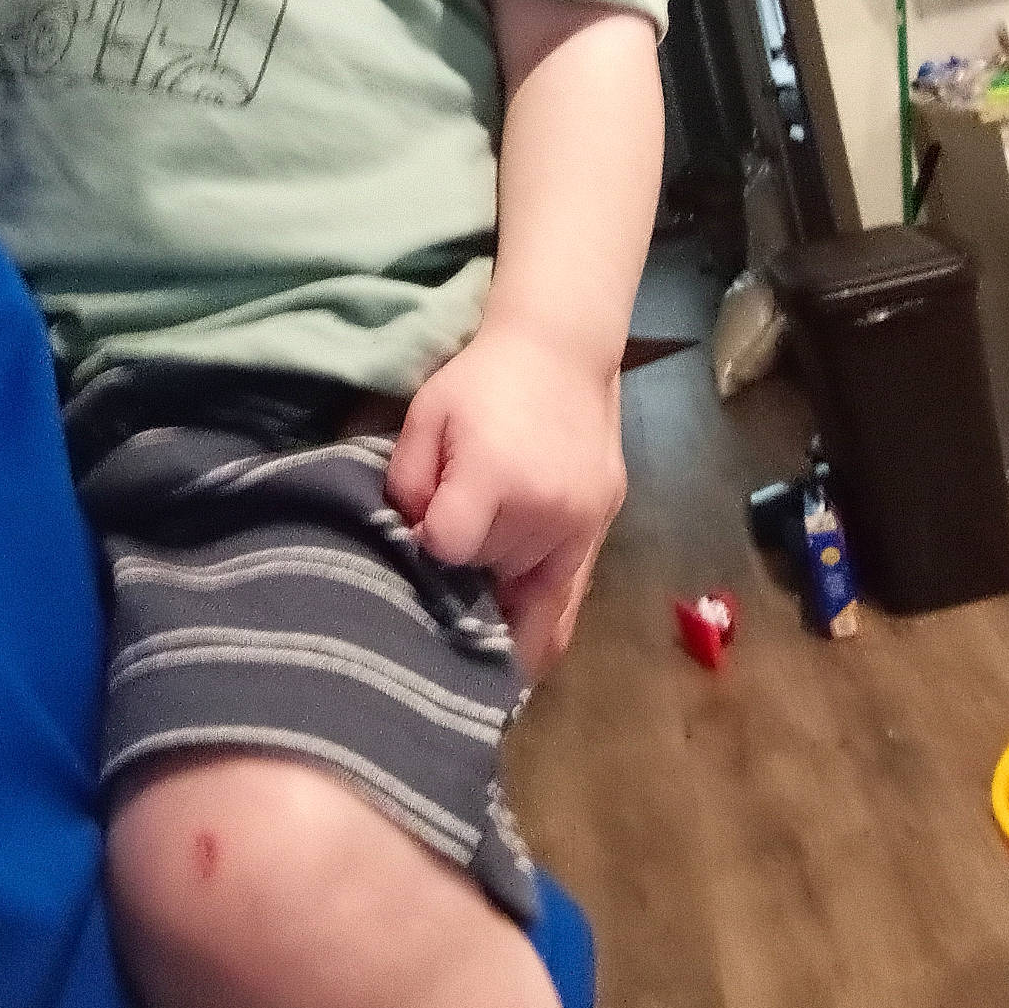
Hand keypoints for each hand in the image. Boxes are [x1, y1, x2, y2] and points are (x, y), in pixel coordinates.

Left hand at [384, 325, 625, 680]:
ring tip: (474, 584)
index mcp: (496, 477)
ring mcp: (581, 525)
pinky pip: (568, 608)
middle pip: (484, 574)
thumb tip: (407, 544)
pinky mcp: (602, 530)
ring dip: (495, 591)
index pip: (446, 549)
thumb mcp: (426, 415)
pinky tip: (514, 658)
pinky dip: (539, 633)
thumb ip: (407, 484)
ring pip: (523, 592)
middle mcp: (544, 510)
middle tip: (444, 554)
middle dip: (458, 570)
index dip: (425, 545)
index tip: (418, 531)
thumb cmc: (483, 380)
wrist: (562, 349)